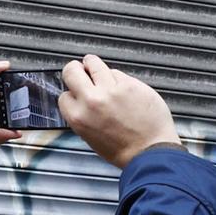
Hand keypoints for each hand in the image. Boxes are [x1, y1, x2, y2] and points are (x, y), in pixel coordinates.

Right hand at [59, 55, 180, 168]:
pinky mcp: (130, 83)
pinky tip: (123, 90)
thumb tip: (80, 99)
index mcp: (79, 117)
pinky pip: (118, 73)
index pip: (64, 94)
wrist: (151, 152)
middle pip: (72, 70)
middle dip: (76, 70)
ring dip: (94, 66)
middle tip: (83, 72)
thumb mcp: (90, 137)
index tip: (78, 92)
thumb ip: (83, 115)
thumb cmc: (124, 150)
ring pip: (94, 63)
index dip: (72, 93)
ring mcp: (112, 89)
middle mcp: (92, 100)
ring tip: (101, 73)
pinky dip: (118, 79)